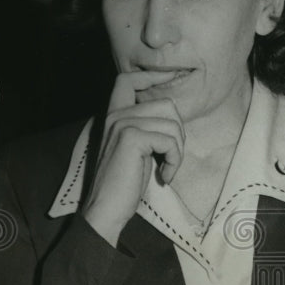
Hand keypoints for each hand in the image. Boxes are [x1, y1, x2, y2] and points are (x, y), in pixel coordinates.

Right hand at [82, 71, 183, 245]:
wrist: (106, 209)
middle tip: (170, 157)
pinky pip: (170, 141)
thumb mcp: (137, 149)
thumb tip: (172, 112)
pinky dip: (174, 161)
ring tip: (167, 168)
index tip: (174, 77)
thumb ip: (146, 127)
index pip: (128, 80)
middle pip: (166, 104)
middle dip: (178, 132)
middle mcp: (115, 115)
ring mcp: (122, 123)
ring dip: (178, 151)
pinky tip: (164, 176)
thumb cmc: (125, 184)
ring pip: (172, 124)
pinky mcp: (131, 138)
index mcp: (114, 115)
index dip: (153, 75)